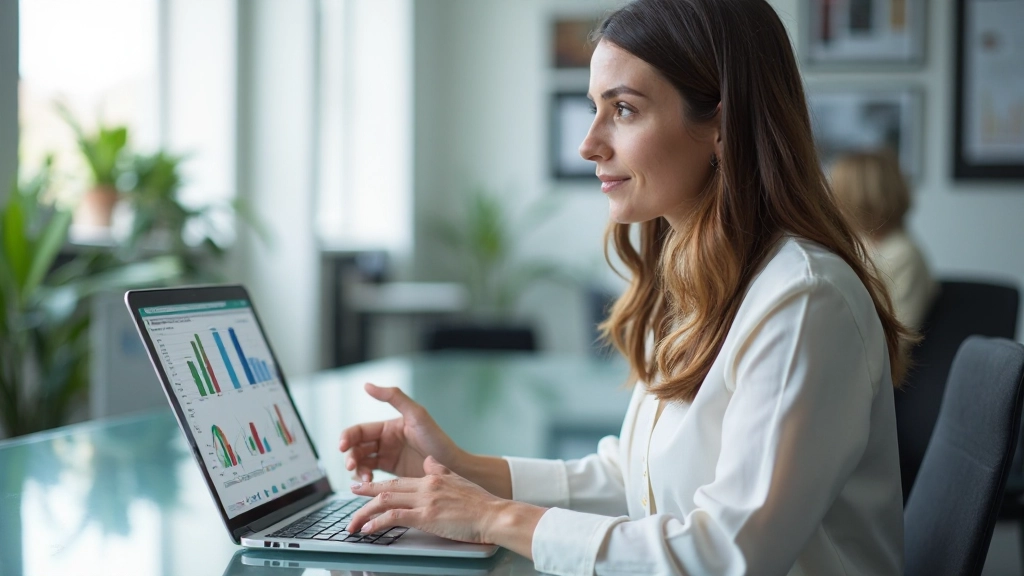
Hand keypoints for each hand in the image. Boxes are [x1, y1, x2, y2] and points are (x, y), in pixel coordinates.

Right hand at [338, 383, 462, 481]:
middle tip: (351, 465)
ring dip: (356, 469)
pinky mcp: (392, 473)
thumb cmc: (437, 440)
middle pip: (356, 448)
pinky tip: (369, 483)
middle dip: (349, 456)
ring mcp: (388, 457)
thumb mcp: (416, 414)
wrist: (453, 467)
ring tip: (364, 478)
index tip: (342, 447)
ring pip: (361, 462)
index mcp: (388, 426)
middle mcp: (385, 441)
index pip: (359, 431)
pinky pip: (371, 474)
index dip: (347, 437)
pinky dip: (365, 478)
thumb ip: (393, 397)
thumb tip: (366, 385)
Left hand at [346, 456, 544, 556]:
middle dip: (367, 491)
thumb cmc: (481, 504)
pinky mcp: (427, 516)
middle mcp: (426, 486)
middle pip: (389, 488)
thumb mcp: (459, 480)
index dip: (381, 484)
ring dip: (366, 511)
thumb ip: (442, 471)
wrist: (494, 514)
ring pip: (386, 501)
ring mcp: (425, 501)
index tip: (367, 487)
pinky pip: (395, 518)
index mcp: (433, 478)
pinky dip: (378, 522)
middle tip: (352, 492)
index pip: (400, 480)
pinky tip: (368, 528)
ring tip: (353, 522)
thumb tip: (431, 462)